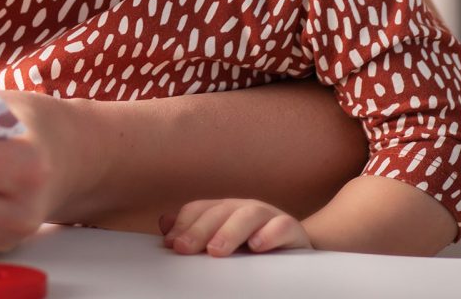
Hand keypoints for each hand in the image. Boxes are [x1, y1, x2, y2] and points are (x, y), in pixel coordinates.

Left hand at [158, 198, 312, 255]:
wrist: (296, 252)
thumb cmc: (253, 248)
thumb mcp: (221, 241)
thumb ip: (195, 232)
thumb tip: (164, 223)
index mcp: (225, 210)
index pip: (199, 209)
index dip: (184, 225)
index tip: (171, 245)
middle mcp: (245, 208)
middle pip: (220, 211)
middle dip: (199, 230)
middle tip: (184, 249)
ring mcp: (270, 217)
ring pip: (249, 214)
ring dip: (230, 231)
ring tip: (216, 251)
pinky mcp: (292, 230)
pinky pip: (282, 227)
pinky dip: (269, 235)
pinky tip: (256, 247)